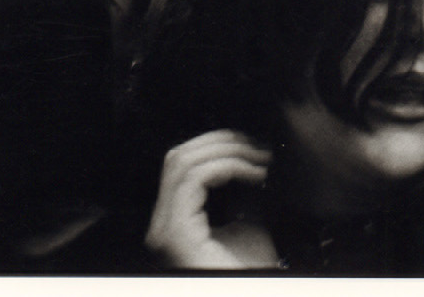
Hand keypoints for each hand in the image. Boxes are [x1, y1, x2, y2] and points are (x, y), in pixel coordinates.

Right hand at [145, 130, 278, 269]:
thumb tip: (249, 156)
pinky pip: (193, 180)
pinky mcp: (175, 234)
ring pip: (182, 162)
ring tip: (261, 160)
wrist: (254, 292)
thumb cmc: (251, 269)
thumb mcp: (247, 219)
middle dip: (222, 141)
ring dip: (228, 151)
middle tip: (260, 147)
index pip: (181, 164)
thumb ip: (239, 192)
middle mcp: (162, 225)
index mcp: (175, 220)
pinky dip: (227, 166)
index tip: (255, 146)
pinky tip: (254, 174)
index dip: (218, 144)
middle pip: (177, 157)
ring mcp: (164, 230)